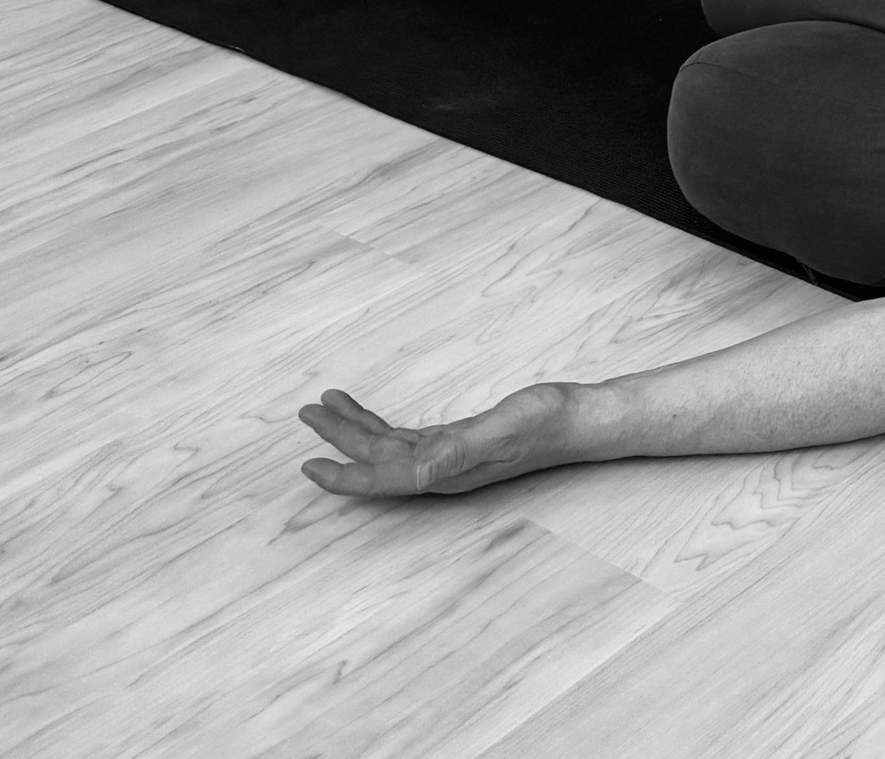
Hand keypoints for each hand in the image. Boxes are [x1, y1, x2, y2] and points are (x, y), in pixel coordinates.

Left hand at [298, 383, 579, 496]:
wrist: (578, 419)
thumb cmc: (545, 423)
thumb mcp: (501, 430)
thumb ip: (456, 452)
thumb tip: (416, 474)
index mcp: (445, 472)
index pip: (383, 480)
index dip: (345, 477)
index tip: (309, 466)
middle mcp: (440, 470)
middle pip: (377, 460)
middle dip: (339, 439)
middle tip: (306, 412)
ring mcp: (447, 457)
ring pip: (386, 448)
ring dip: (354, 428)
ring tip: (325, 404)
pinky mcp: (455, 441)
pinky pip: (404, 437)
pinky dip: (378, 422)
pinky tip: (365, 412)